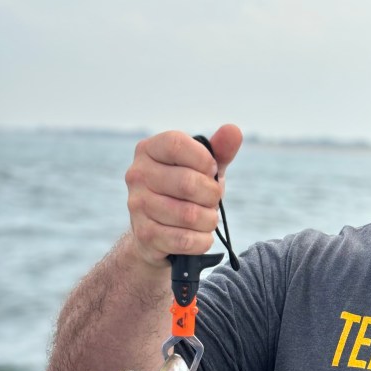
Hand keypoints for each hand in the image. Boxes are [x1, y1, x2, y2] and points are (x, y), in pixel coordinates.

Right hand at [126, 124, 242, 265]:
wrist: (157, 234)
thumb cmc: (184, 193)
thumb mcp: (203, 169)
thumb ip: (219, 150)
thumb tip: (233, 130)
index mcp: (148, 150)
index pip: (176, 144)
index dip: (203, 160)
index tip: (211, 171)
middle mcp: (137, 175)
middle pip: (188, 183)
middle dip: (212, 195)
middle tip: (212, 200)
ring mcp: (137, 206)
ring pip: (190, 215)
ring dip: (209, 220)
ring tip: (207, 219)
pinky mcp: (144, 235)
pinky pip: (185, 240)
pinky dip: (202, 241)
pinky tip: (201, 236)